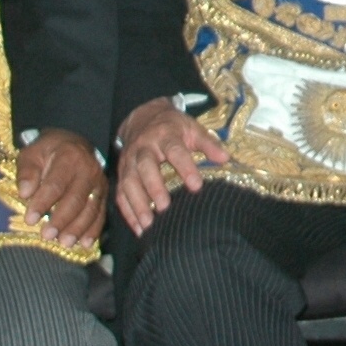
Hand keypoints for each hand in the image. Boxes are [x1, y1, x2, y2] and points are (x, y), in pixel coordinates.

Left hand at [16, 128, 107, 247]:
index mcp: (69, 157)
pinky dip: (94, 230)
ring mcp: (99, 183)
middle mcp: (88, 170)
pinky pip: (101, 214)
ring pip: (90, 209)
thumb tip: (24, 192)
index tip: (30, 219)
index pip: (55, 184)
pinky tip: (85, 244)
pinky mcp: (104, 194)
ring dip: (78, 228)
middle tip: (47, 236)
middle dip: (61, 219)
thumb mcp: (32, 153)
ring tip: (64, 243)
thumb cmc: (48, 152)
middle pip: (76, 199)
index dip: (43, 203)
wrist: (74, 144)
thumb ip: (27, 171)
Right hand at [114, 98, 227, 235]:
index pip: (174, 150)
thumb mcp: (192, 128)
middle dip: (154, 187)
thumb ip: (208, 143)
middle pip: (145, 167)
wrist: (142, 117)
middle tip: (164, 208)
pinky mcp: (121, 174)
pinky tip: (138, 228)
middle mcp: (143, 147)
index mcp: (164, 135)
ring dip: (138, 204)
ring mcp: (129, 161)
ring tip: (149, 224)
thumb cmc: (172, 127)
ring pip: (129, 182)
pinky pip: (120, 193)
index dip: (185, 167)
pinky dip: (128, 212)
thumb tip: (225, 158)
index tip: (196, 186)